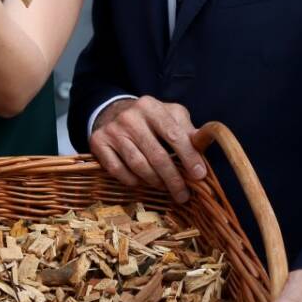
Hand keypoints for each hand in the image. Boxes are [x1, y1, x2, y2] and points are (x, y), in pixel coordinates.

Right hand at [88, 96, 207, 202]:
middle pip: (156, 155)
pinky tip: (143, 182)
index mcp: (151, 106)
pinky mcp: (98, 143)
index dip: (188, 157)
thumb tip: (203, 147)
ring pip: (138, 165)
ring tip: (165, 187)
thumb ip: (187, 130)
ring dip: (155, 182)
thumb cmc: (150, 119)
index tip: (199, 175)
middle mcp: (129, 117)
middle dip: (173, 178)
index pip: (174, 134)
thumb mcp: (171, 116)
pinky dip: (133, 181)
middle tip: (183, 194)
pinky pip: (118, 170)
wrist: (114, 112)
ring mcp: (112, 130)